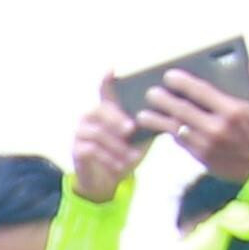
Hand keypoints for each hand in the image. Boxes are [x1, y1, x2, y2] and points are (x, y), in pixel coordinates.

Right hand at [73, 81, 154, 202]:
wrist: (108, 180)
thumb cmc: (126, 152)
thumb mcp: (142, 137)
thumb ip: (150, 123)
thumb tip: (172, 110)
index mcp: (108, 109)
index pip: (105, 90)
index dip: (107, 80)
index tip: (112, 70)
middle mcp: (90, 116)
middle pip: (101, 110)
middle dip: (116, 119)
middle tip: (131, 129)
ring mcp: (81, 132)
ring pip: (98, 133)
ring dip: (117, 146)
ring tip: (132, 157)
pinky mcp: (77, 149)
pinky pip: (92, 150)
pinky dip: (108, 158)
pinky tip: (120, 165)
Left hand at [153, 62, 248, 183]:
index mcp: (233, 110)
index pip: (201, 92)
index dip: (182, 83)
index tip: (168, 76)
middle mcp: (217, 128)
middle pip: (182, 111)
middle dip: (163, 101)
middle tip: (149, 93)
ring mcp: (207, 145)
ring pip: (176, 129)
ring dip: (157, 121)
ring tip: (142, 114)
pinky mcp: (202, 158)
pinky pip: (181, 144)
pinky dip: (169, 135)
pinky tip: (159, 128)